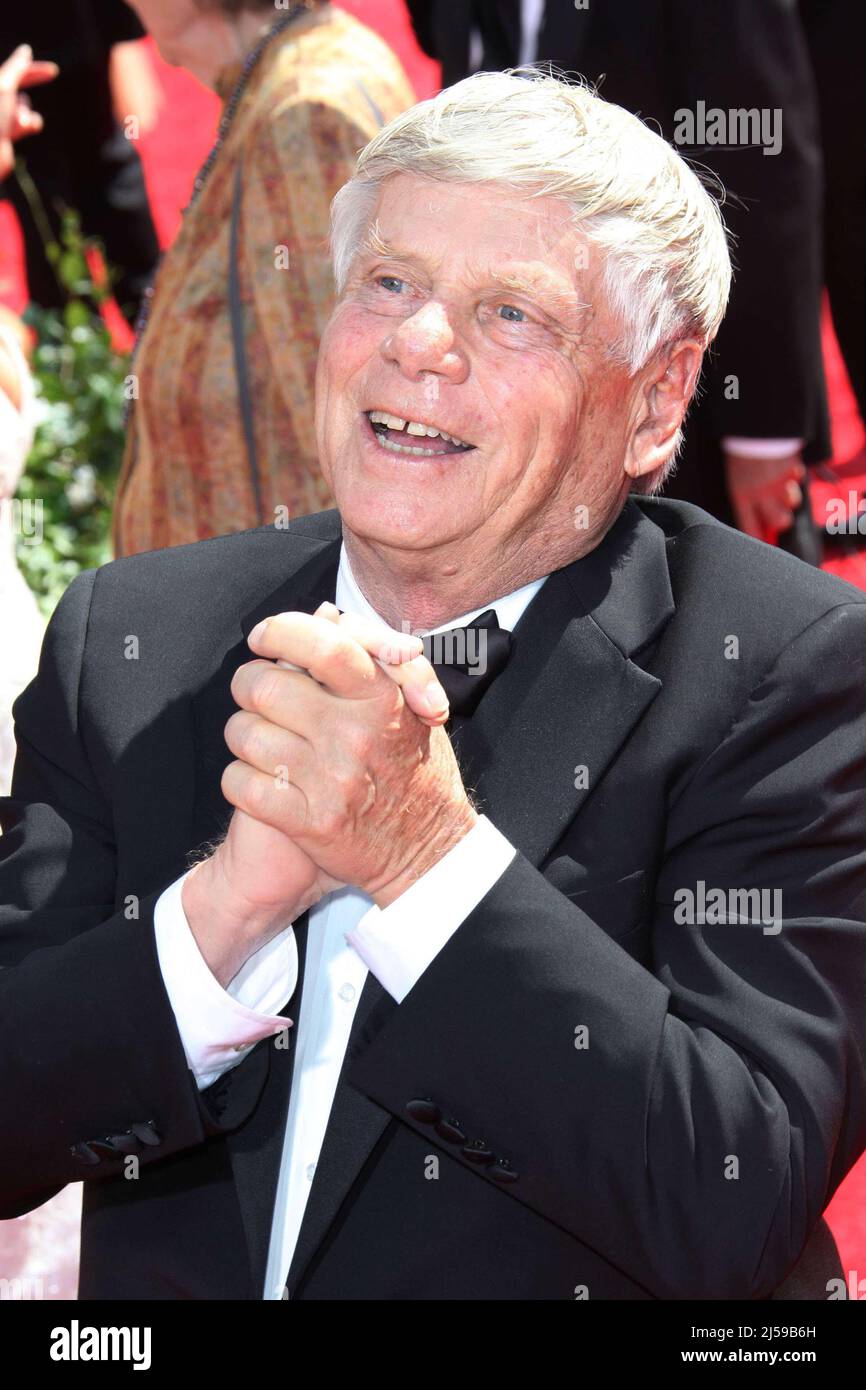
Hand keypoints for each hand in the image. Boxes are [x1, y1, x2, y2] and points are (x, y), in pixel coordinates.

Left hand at [0, 46, 58, 180]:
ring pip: (25, 108)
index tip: (54, 71)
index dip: (33, 70)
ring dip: (29, 114)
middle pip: (20, 90)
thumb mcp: (5, 87)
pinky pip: (27, 123)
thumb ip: (17, 67)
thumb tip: (26, 50)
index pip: (14, 72)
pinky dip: (30, 124)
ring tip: (23, 124)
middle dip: (25, 100)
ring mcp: (1, 117)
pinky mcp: (7, 134)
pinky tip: (28, 128)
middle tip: (20, 115)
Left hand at [182, 604, 450, 984]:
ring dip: (243, 735)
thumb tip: (326, 616)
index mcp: (382, 700)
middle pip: (263, 687)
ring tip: (261, 742)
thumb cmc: (416, 769)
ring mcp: (329, 780)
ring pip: (244, 734)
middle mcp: (355, 735)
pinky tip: (260, 779)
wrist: (429, 851)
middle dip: (249, 685)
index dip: (280, 631)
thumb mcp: (412, 706)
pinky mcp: (308, 822)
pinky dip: (239, 778)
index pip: (322, 645)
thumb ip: (373, 657)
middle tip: (258, 695)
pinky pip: (240, 783)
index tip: (264, 636)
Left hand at [724, 450, 804, 542]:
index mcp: (741, 497)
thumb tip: (755, 515)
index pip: (750, 528)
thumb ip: (745, 496)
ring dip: (790, 496)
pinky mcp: (792, 469)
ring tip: (782, 486)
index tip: (765, 541)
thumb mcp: (735, 477)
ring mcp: (779, 483)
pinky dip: (794, 474)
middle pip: (780, 522)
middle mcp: (761, 494)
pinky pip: (798, 478)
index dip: (760, 538)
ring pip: (792, 502)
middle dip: (781, 519)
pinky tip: (786, 466)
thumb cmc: (739, 450)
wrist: (752, 423)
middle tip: (778, 510)